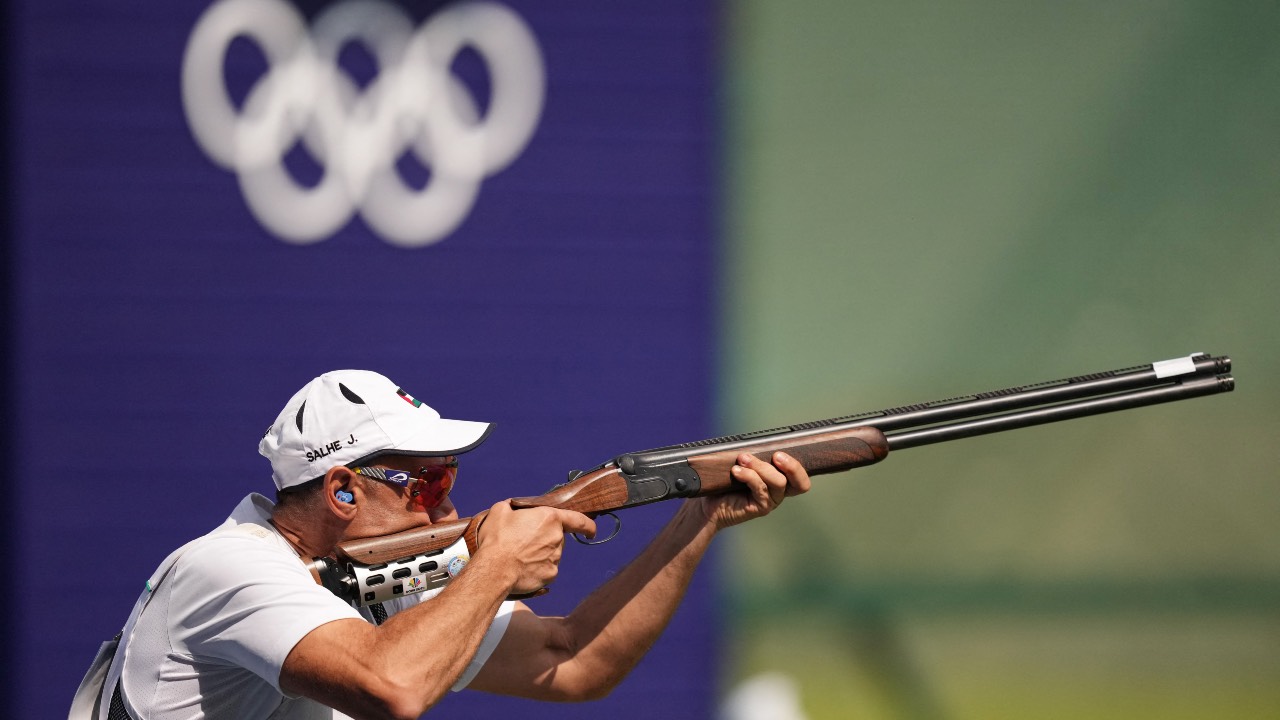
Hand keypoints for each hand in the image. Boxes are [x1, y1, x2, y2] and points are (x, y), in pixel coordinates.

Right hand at [478, 501, 596, 594]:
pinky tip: (522, 567)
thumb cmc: (496, 539)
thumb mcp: (500, 511)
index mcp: (550, 518)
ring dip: (540, 553)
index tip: (591, 530)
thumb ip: (514, 506)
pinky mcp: (550, 575)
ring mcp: (556, 558)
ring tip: (518, 556)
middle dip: (545, 538)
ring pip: (552, 554)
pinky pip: (547, 569)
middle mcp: (557, 538)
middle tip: (524, 541)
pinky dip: (537, 568)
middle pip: (558, 537)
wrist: (493, 570)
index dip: (587, 525)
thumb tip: (515, 508)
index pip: (579, 520)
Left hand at [698, 452, 810, 529]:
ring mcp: (770, 501)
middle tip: (776, 455)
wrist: (707, 502)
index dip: (798, 466)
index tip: (780, 452)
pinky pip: (761, 489)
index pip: (801, 477)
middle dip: (790, 465)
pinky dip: (749, 476)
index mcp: (779, 479)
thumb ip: (755, 455)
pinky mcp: (760, 508)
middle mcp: (778, 492)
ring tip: (742, 459)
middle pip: (798, 482)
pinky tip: (736, 471)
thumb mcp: (743, 463)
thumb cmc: (725, 480)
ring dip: (761, 467)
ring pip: (778, 482)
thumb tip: (758, 442)